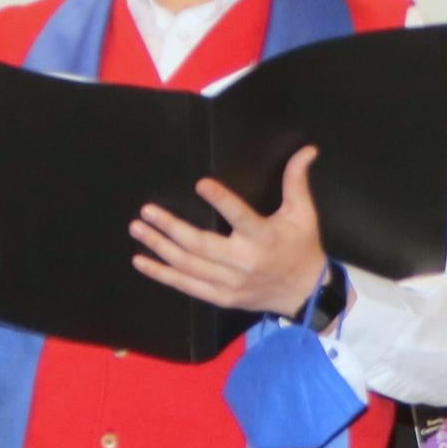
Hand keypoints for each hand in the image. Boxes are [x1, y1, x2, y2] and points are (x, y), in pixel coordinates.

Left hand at [132, 149, 330, 318]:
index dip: (221, 200)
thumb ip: (297, 181)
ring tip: (138, 229)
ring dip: (160, 247)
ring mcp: (231, 282)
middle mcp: (244, 261)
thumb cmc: (302, 247)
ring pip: (188, 265)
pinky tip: (142, 262)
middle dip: (170, 227)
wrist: (307, 294)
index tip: (200, 184)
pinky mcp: (222, 297)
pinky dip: (163, 275)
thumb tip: (307, 150)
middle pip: (201, 244)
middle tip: (147, 211)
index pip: (240, 216)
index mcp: (264, 237)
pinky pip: (187, 286)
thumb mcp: (303, 213)